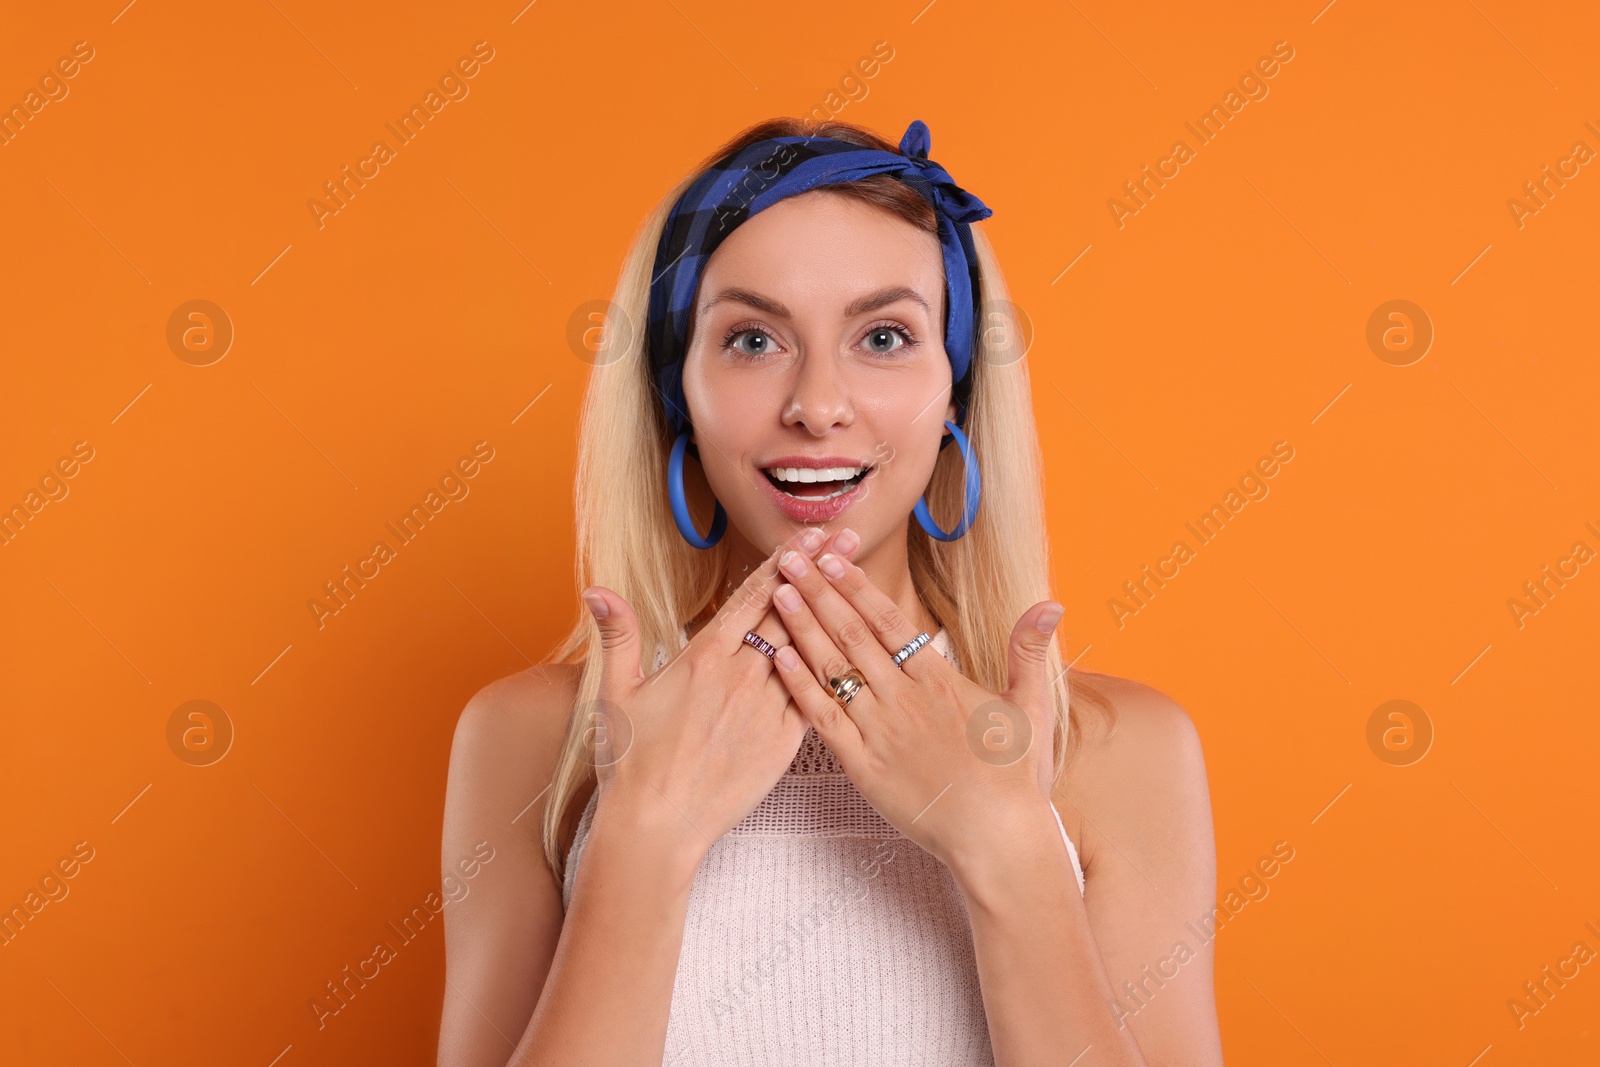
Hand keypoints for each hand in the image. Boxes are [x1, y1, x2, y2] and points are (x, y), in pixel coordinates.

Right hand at [578, 526, 858, 861]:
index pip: (753, 596)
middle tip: (851, 537)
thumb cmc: (631, 761)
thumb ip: (618, 635)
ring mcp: (767, 709)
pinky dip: (837, 667)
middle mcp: (741, 677)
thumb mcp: (616, 692)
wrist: (656, 827)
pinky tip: (857, 647)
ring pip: (811, 649)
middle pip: (790, 612)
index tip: (810, 533)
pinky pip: (818, 696)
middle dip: (821, 571)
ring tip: (861, 577)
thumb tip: (597, 588)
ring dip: (835, 611)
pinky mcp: (784, 742)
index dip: (784, 560)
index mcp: (704, 657)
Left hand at [767, 539, 1065, 875]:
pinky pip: (822, 719)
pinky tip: (779, 658)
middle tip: (792, 559)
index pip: (889, 622)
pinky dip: (800, 686)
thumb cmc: (1015, 776)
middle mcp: (904, 699)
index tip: (832, 558)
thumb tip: (1053, 603)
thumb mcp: (1031, 706)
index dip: (857, 587)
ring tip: (780, 592)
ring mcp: (879, 731)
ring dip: (803, 628)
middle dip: (819, 593)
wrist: (997, 837)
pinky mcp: (861, 765)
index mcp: (939, 680)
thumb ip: (1029, 651)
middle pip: (852, 635)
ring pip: (833, 669)